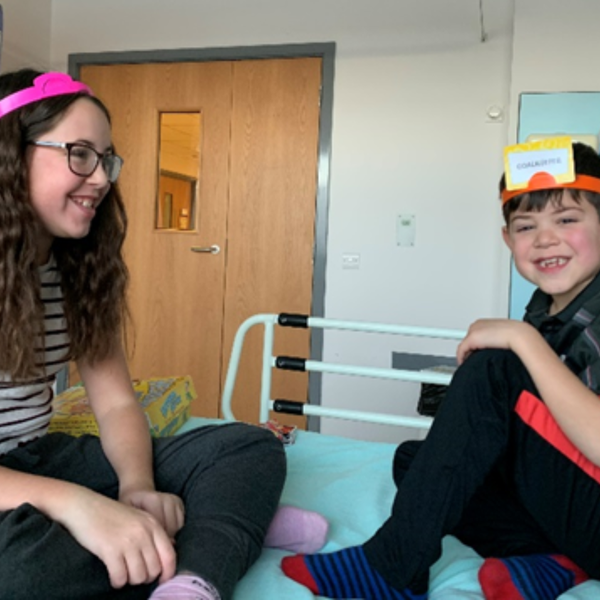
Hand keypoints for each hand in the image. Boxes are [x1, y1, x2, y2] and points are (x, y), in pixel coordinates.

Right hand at [57, 487, 176, 587]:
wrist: (85, 506)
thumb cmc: (111, 515)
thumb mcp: (138, 519)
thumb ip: (152, 535)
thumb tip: (166, 559)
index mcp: (153, 524)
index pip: (169, 555)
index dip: (167, 573)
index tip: (161, 580)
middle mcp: (143, 533)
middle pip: (154, 569)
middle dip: (145, 577)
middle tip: (134, 573)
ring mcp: (128, 541)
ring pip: (139, 576)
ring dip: (130, 580)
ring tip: (123, 573)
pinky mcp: (110, 550)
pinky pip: (120, 578)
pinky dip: (117, 581)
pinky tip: (113, 575)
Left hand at [456, 318, 533, 364]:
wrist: (519, 335)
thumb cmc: (517, 336)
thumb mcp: (506, 337)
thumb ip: (498, 340)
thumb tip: (498, 348)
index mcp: (485, 323)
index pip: (476, 335)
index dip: (476, 345)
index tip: (477, 353)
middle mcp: (478, 325)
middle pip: (468, 340)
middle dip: (471, 350)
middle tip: (473, 360)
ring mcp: (474, 331)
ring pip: (465, 346)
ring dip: (467, 354)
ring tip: (471, 363)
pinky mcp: (471, 339)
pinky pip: (461, 351)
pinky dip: (461, 358)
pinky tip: (464, 364)